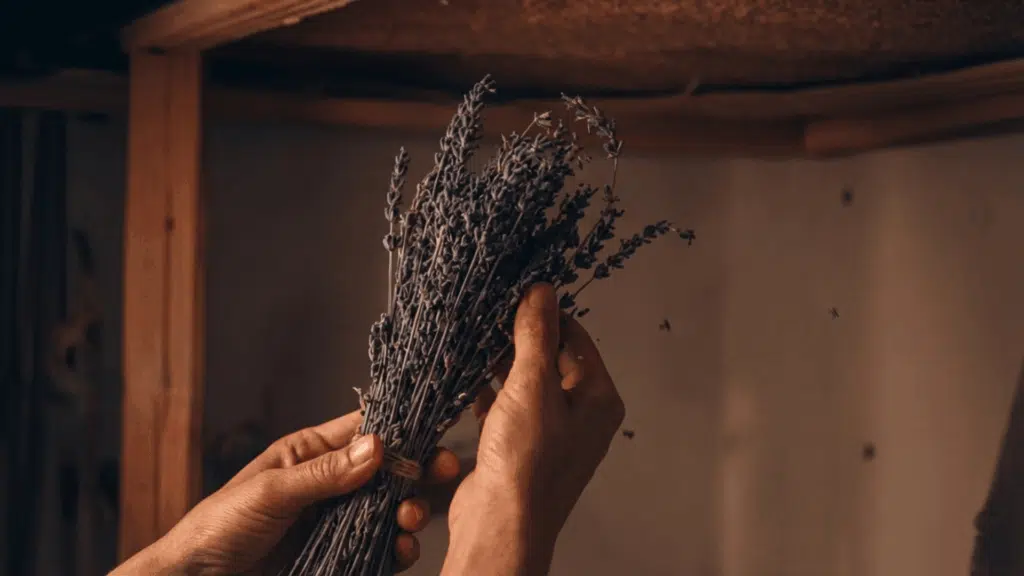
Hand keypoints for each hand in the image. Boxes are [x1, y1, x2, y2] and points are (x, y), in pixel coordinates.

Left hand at [112, 411, 459, 574]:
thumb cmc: (219, 526)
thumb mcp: (271, 492)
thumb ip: (325, 473)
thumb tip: (378, 445)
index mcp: (310, 453)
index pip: (364, 430)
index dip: (400, 428)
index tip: (434, 432)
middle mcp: (329, 483)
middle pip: (387, 470)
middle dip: (416, 471)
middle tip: (440, 474)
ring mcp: (335, 520)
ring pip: (388, 508)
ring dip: (409, 510)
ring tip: (411, 519)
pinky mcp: (337, 555)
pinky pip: (378, 546)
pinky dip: (397, 546)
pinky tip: (402, 547)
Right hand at [442, 283, 624, 575]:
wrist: (500, 524)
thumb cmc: (526, 464)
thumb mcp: (533, 386)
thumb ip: (537, 336)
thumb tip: (542, 293)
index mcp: (597, 400)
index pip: (577, 340)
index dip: (547, 315)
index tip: (519, 295)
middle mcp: (580, 417)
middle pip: (551, 360)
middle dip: (520, 339)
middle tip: (491, 315)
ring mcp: (550, 434)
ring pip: (526, 384)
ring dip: (501, 364)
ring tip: (474, 340)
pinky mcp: (521, 449)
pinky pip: (506, 408)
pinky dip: (489, 393)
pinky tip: (466, 378)